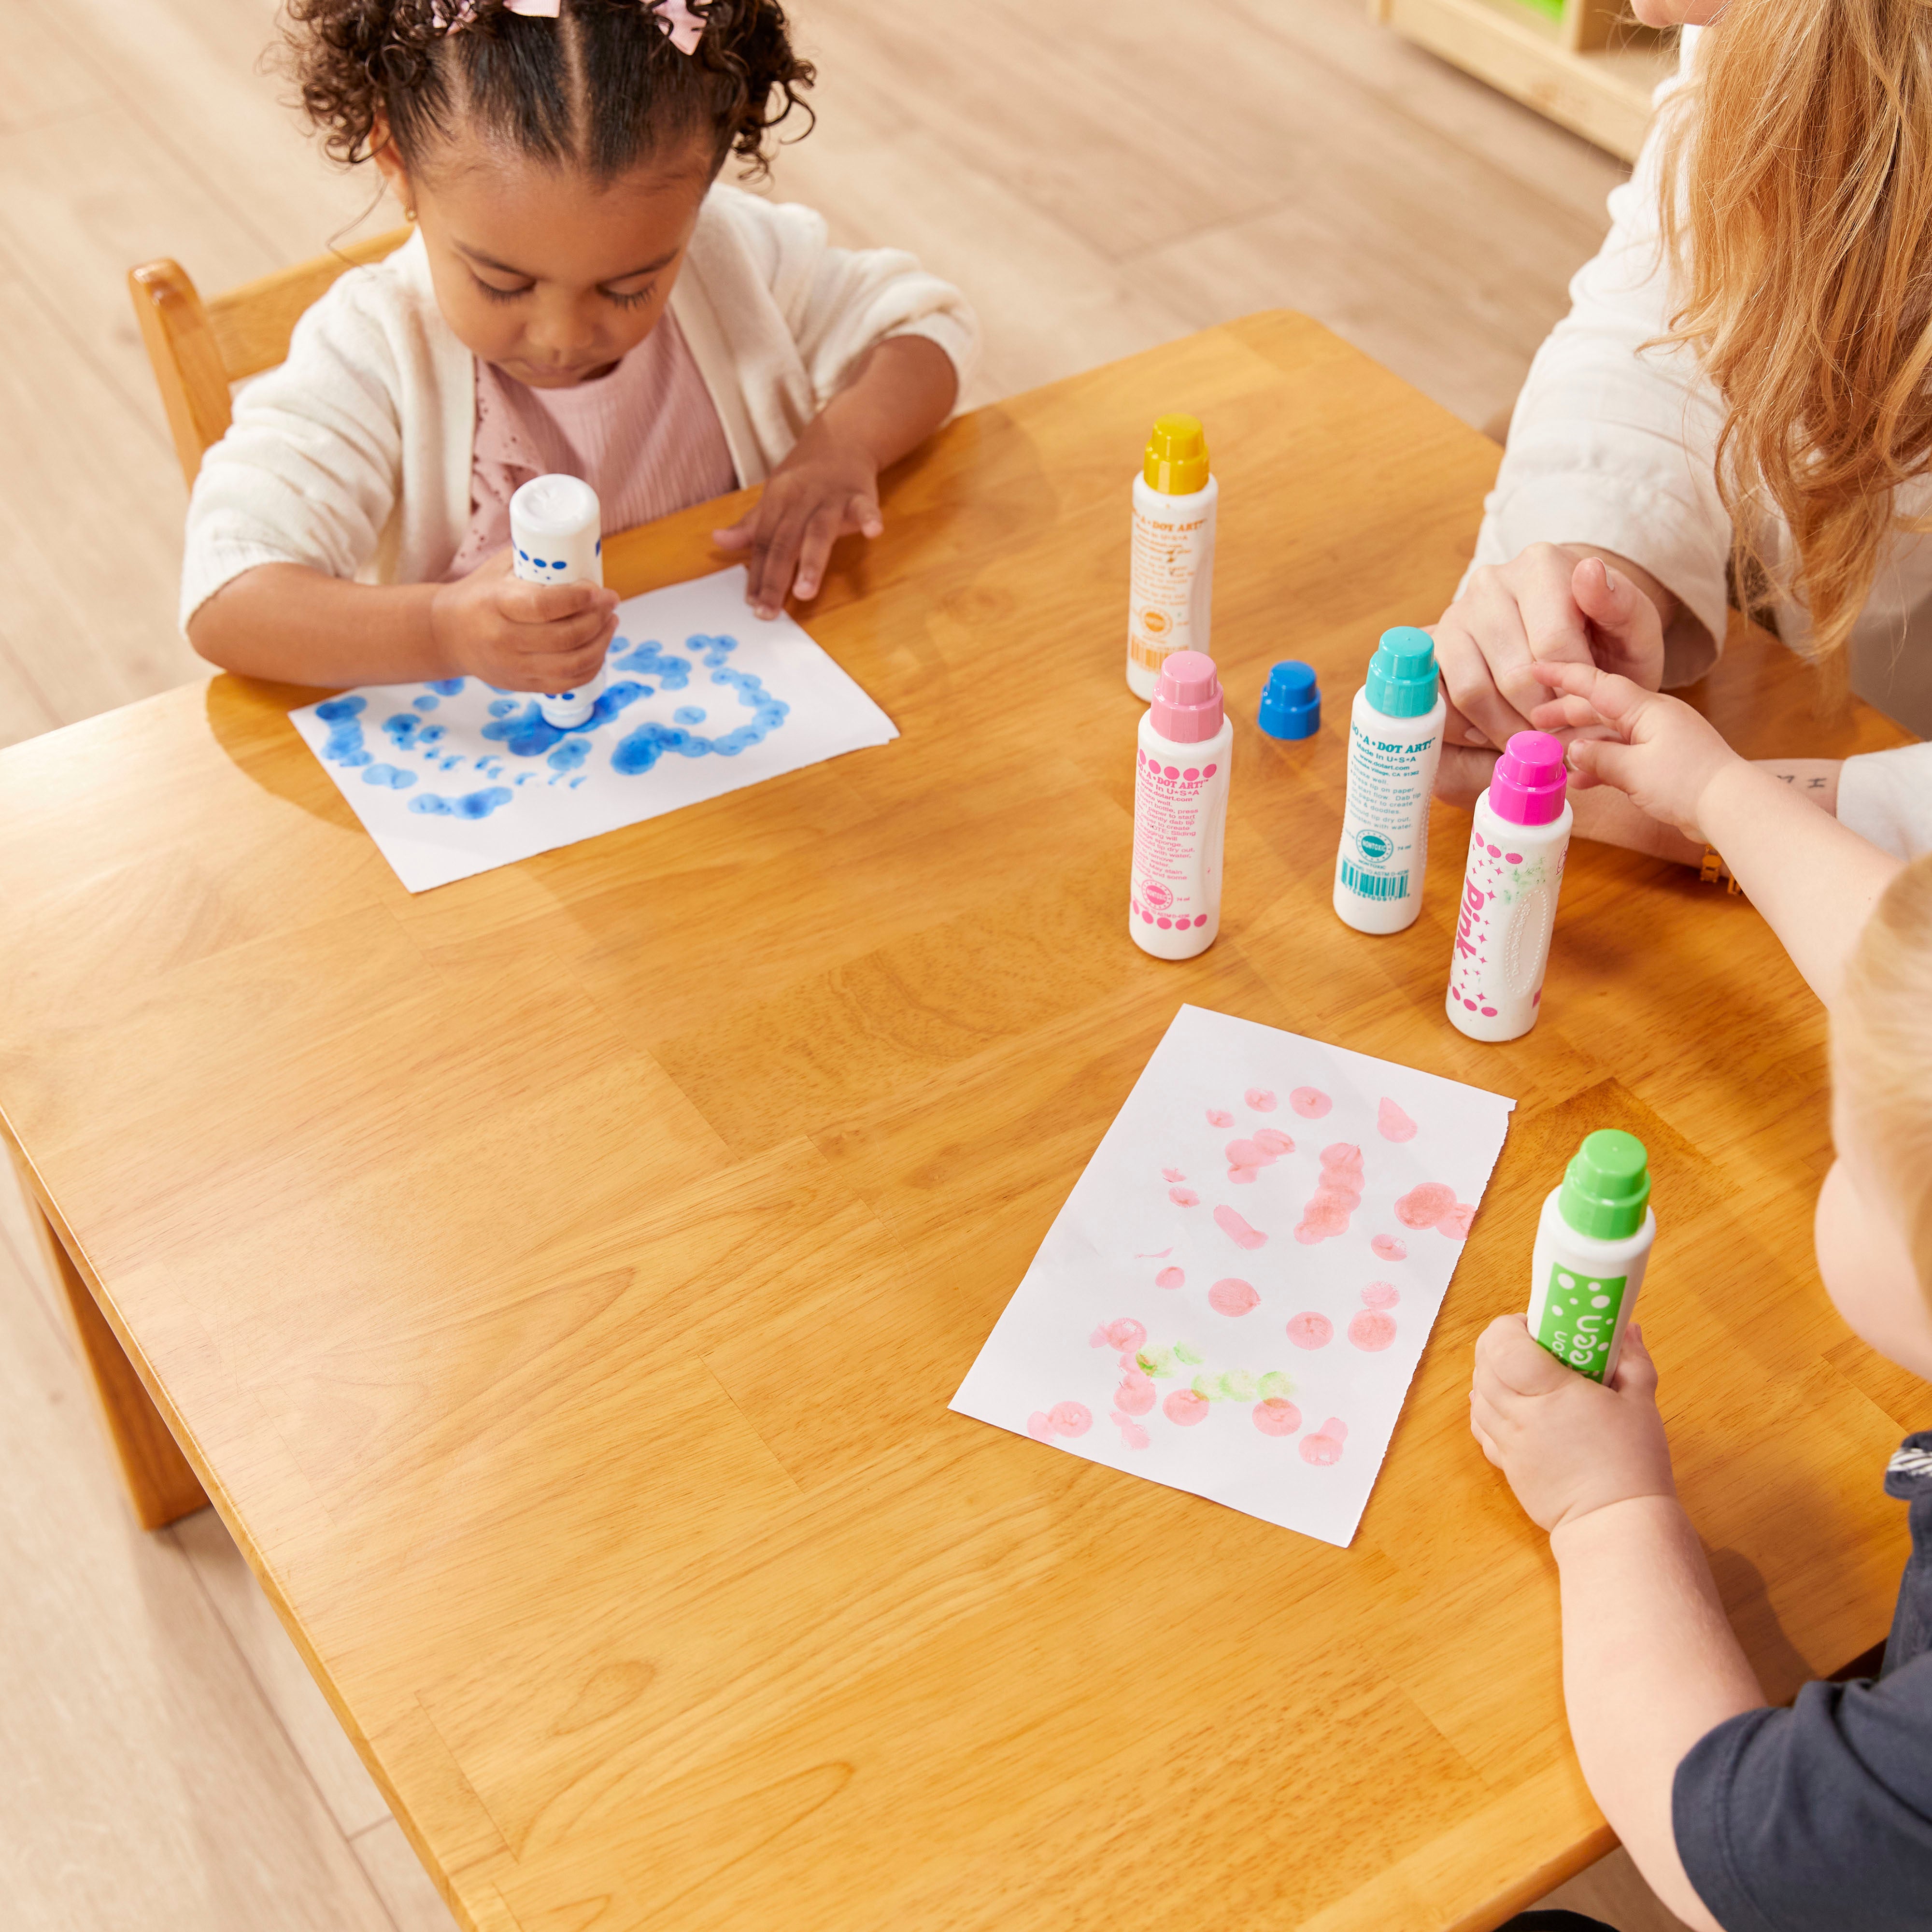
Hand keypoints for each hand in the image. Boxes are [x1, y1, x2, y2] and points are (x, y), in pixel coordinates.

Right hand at [428, 548, 618, 692]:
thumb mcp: (500, 568)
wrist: (448, 633)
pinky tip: (600, 648)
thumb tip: (582, 549)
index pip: (543, 606)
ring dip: (601, 643)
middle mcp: (503, 640)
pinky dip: (592, 666)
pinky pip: (567, 682)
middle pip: (564, 637)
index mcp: (495, 604)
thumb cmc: (482, 593)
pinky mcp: (523, 685)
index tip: (597, 588)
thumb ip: (536, 559)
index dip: (578, 599)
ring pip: (572, 664)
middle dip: (598, 618)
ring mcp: (514, 667)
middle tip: (611, 600)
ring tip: (611, 621)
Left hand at [713, 420, 883, 618]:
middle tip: (769, 611)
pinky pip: (864, 507)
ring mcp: (830, 497)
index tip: (751, 603)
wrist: (841, 439)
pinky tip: (873, 532)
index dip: (756, 574)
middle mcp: (800, 500)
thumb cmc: (805, 477)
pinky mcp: (859, 494)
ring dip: (811, 561)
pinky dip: (869, 518)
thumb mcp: (774, 498)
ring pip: (818, 531)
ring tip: (805, 591)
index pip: (763, 543)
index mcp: (777, 502)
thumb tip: (718, 541)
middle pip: (784, 542)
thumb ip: (751, 525)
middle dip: (775, 578)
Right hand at [1430, 545, 1668, 761]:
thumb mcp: (1634, 626)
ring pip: (1474, 692)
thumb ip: (1621, 604)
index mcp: (1542, 565)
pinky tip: (1504, 729)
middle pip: (1513, 675)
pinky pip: (1445, 703)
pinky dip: (1474, 729)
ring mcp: (1456, 615)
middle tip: (1565, 737)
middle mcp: (1491, 583)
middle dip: (1544, 718)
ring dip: (1507, 730)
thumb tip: (1589, 572)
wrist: (1570, 633)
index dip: (1573, 695)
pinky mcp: (1435, 649)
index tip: (1587, 717)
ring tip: (1536, 739)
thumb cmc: (1606, 637)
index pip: (1553, 645)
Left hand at [1470, 1316, 1676, 1532]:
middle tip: (1528, 1343)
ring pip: (1478, 1395)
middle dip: (1498, 1345)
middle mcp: (1522, 1416)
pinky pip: (1481, 1427)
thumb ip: (1632, 1360)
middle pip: (1485, 1366)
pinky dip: (1486, 1409)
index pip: (1505, 1346)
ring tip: (1521, 1372)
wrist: (1617, 1524)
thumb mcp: (1642, 1404)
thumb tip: (1628, 1329)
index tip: (1533, 1324)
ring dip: (1490, 1375)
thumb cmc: (1633, 1464)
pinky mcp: (1507, 1466)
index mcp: (1552, 1393)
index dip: (1509, 1327)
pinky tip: (1506, 1404)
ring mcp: (1510, 1442)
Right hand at [1529, 661, 1739, 841]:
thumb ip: (1599, 757)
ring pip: (1610, 733)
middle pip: (1601, 708)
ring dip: (1581, 743)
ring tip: (1553, 753)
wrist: (1731, 806)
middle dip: (1567, 713)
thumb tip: (1574, 750)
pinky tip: (1581, 780)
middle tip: (1534, 721)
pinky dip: (1602, 763)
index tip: (1535, 669)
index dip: (1564, 676)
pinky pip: (1624, 754)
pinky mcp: (1663, 760)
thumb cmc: (1686, 783)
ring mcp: (1659, 738)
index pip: (1597, 685)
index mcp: (1646, 709)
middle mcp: (1652, 717)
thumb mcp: (1634, 770)